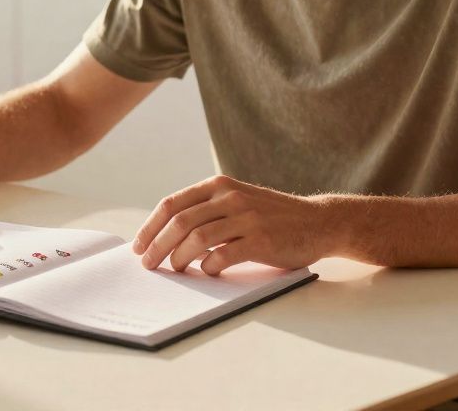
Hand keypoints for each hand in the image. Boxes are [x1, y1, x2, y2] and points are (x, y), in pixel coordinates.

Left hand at [131, 174, 330, 275]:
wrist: (319, 221)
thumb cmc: (272, 216)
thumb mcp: (237, 201)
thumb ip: (208, 210)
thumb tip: (166, 237)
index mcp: (219, 185)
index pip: (172, 204)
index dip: (150, 226)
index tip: (139, 245)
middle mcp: (230, 197)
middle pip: (180, 222)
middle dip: (157, 245)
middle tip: (148, 264)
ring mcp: (246, 217)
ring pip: (197, 238)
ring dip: (178, 258)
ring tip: (173, 270)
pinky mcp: (261, 240)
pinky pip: (224, 255)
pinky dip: (209, 266)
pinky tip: (207, 271)